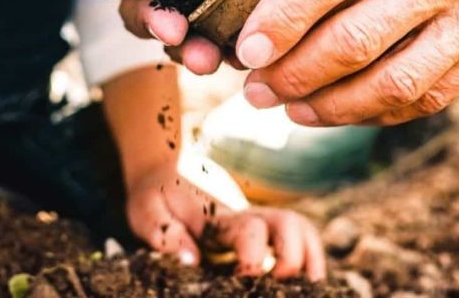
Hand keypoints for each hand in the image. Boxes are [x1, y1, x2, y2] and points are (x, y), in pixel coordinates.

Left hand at [125, 163, 325, 279]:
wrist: (164, 172)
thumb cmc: (155, 197)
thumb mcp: (147, 213)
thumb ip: (166, 234)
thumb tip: (192, 260)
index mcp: (219, 216)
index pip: (250, 229)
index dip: (254, 255)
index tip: (245, 278)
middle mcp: (247, 217)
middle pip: (290, 223)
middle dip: (294, 256)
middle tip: (280, 284)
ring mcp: (259, 223)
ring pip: (301, 228)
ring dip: (311, 255)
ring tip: (311, 287)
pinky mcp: (262, 233)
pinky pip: (298, 238)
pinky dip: (310, 257)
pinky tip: (305, 283)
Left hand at [230, 0, 458, 124]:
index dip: (281, 18)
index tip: (245, 46)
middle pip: (356, 40)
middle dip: (294, 73)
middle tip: (256, 87)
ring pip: (393, 83)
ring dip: (331, 105)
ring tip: (291, 107)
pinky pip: (431, 95)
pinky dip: (381, 110)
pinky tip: (345, 108)